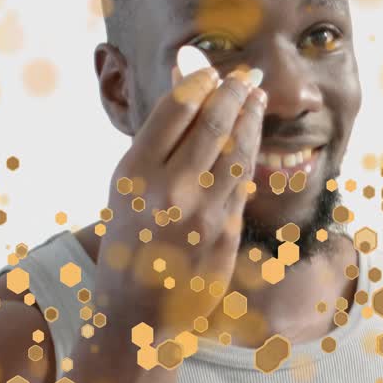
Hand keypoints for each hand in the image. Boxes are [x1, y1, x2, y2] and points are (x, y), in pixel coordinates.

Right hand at [95, 50, 266, 341]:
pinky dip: (249, 154)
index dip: (200, 82)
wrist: (137, 311)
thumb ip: (158, 137)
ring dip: (251, 118)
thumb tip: (186, 76)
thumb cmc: (129, 239)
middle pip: (214, 123)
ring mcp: (204, 216)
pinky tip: (251, 137)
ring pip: (237, 151)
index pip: (176, 109)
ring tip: (256, 96)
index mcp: (135, 175)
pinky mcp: (227, 236)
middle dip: (234, 92)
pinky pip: (242, 184)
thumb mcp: (126, 185)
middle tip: (246, 75)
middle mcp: (171, 192)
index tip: (213, 71)